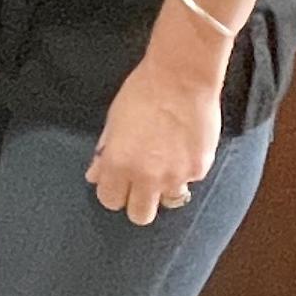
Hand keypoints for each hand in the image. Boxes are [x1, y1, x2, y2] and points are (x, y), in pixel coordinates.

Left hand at [86, 47, 221, 226]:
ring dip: (163, 189)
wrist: (181, 79)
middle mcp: (147, 177)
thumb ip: (105, 152)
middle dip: (137, 202)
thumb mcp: (113, 121)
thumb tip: (95, 174)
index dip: (112, 191)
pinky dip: (184, 170)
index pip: (109, 200)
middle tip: (139, 183)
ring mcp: (176, 176)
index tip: (115, 182)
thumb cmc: (141, 93)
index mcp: (119, 163)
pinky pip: (189, 180)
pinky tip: (182, 147)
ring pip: (167, 201)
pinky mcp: (199, 169)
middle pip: (139, 215)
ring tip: (163, 163)